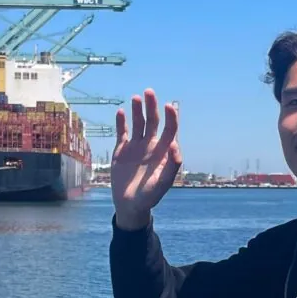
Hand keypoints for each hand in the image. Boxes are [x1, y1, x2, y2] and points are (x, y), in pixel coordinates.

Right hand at [111, 89, 181, 229]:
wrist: (130, 205)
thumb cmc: (150, 196)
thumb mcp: (163, 183)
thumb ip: (171, 165)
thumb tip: (175, 145)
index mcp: (163, 152)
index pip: (169, 129)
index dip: (170, 117)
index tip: (168, 106)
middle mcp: (151, 146)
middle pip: (153, 121)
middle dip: (152, 107)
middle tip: (149, 92)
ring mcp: (136, 147)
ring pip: (138, 124)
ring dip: (137, 111)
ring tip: (136, 98)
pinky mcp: (122, 151)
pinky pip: (122, 133)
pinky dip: (121, 122)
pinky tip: (121, 112)